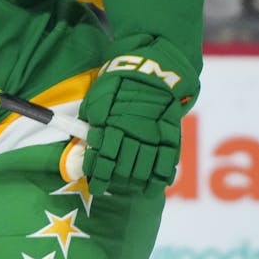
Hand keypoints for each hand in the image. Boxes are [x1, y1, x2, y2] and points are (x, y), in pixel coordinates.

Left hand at [79, 37, 198, 196]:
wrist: (153, 69)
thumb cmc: (120, 81)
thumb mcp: (98, 97)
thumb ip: (93, 119)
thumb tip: (87, 141)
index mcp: (113, 125)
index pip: (104, 158)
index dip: (99, 175)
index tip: (95, 185)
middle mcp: (134, 134)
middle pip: (124, 168)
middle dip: (115, 182)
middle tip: (109, 189)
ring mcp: (154, 136)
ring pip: (144, 169)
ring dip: (135, 183)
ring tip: (129, 190)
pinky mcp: (171, 135)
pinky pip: (168, 162)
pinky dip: (161, 178)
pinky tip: (154, 187)